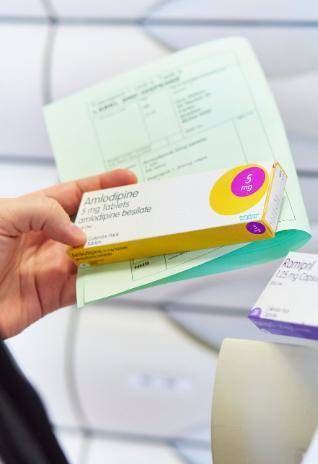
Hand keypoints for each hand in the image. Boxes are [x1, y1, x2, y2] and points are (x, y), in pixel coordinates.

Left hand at [0, 169, 136, 337]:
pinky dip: (110, 281)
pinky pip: (91, 286)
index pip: (75, 193)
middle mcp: (47, 237)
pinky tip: (125, 273)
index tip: (129, 179)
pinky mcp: (55, 295)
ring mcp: (53, 266)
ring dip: (120, 249)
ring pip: (98, 255)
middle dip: (120, 217)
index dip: (103, 185)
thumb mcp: (2, 216)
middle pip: (93, 223)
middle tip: (145, 212)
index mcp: (33, 212)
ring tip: (143, 242)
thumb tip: (81, 235)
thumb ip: (45, 215)